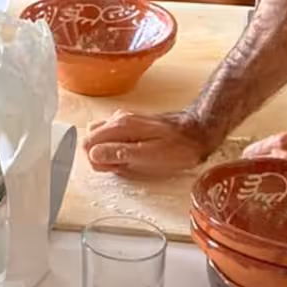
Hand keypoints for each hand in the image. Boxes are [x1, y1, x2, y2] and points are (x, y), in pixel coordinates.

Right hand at [85, 108, 218, 178]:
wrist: (199, 132)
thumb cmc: (178, 148)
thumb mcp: (148, 156)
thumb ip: (119, 154)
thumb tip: (94, 154)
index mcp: (120, 126)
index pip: (88, 143)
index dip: (97, 161)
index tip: (116, 167)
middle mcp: (118, 119)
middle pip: (91, 139)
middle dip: (101, 157)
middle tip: (124, 165)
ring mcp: (124, 120)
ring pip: (101, 138)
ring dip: (109, 153)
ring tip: (130, 161)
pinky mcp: (132, 124)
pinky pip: (114, 137)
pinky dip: (118, 148)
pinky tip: (135, 155)